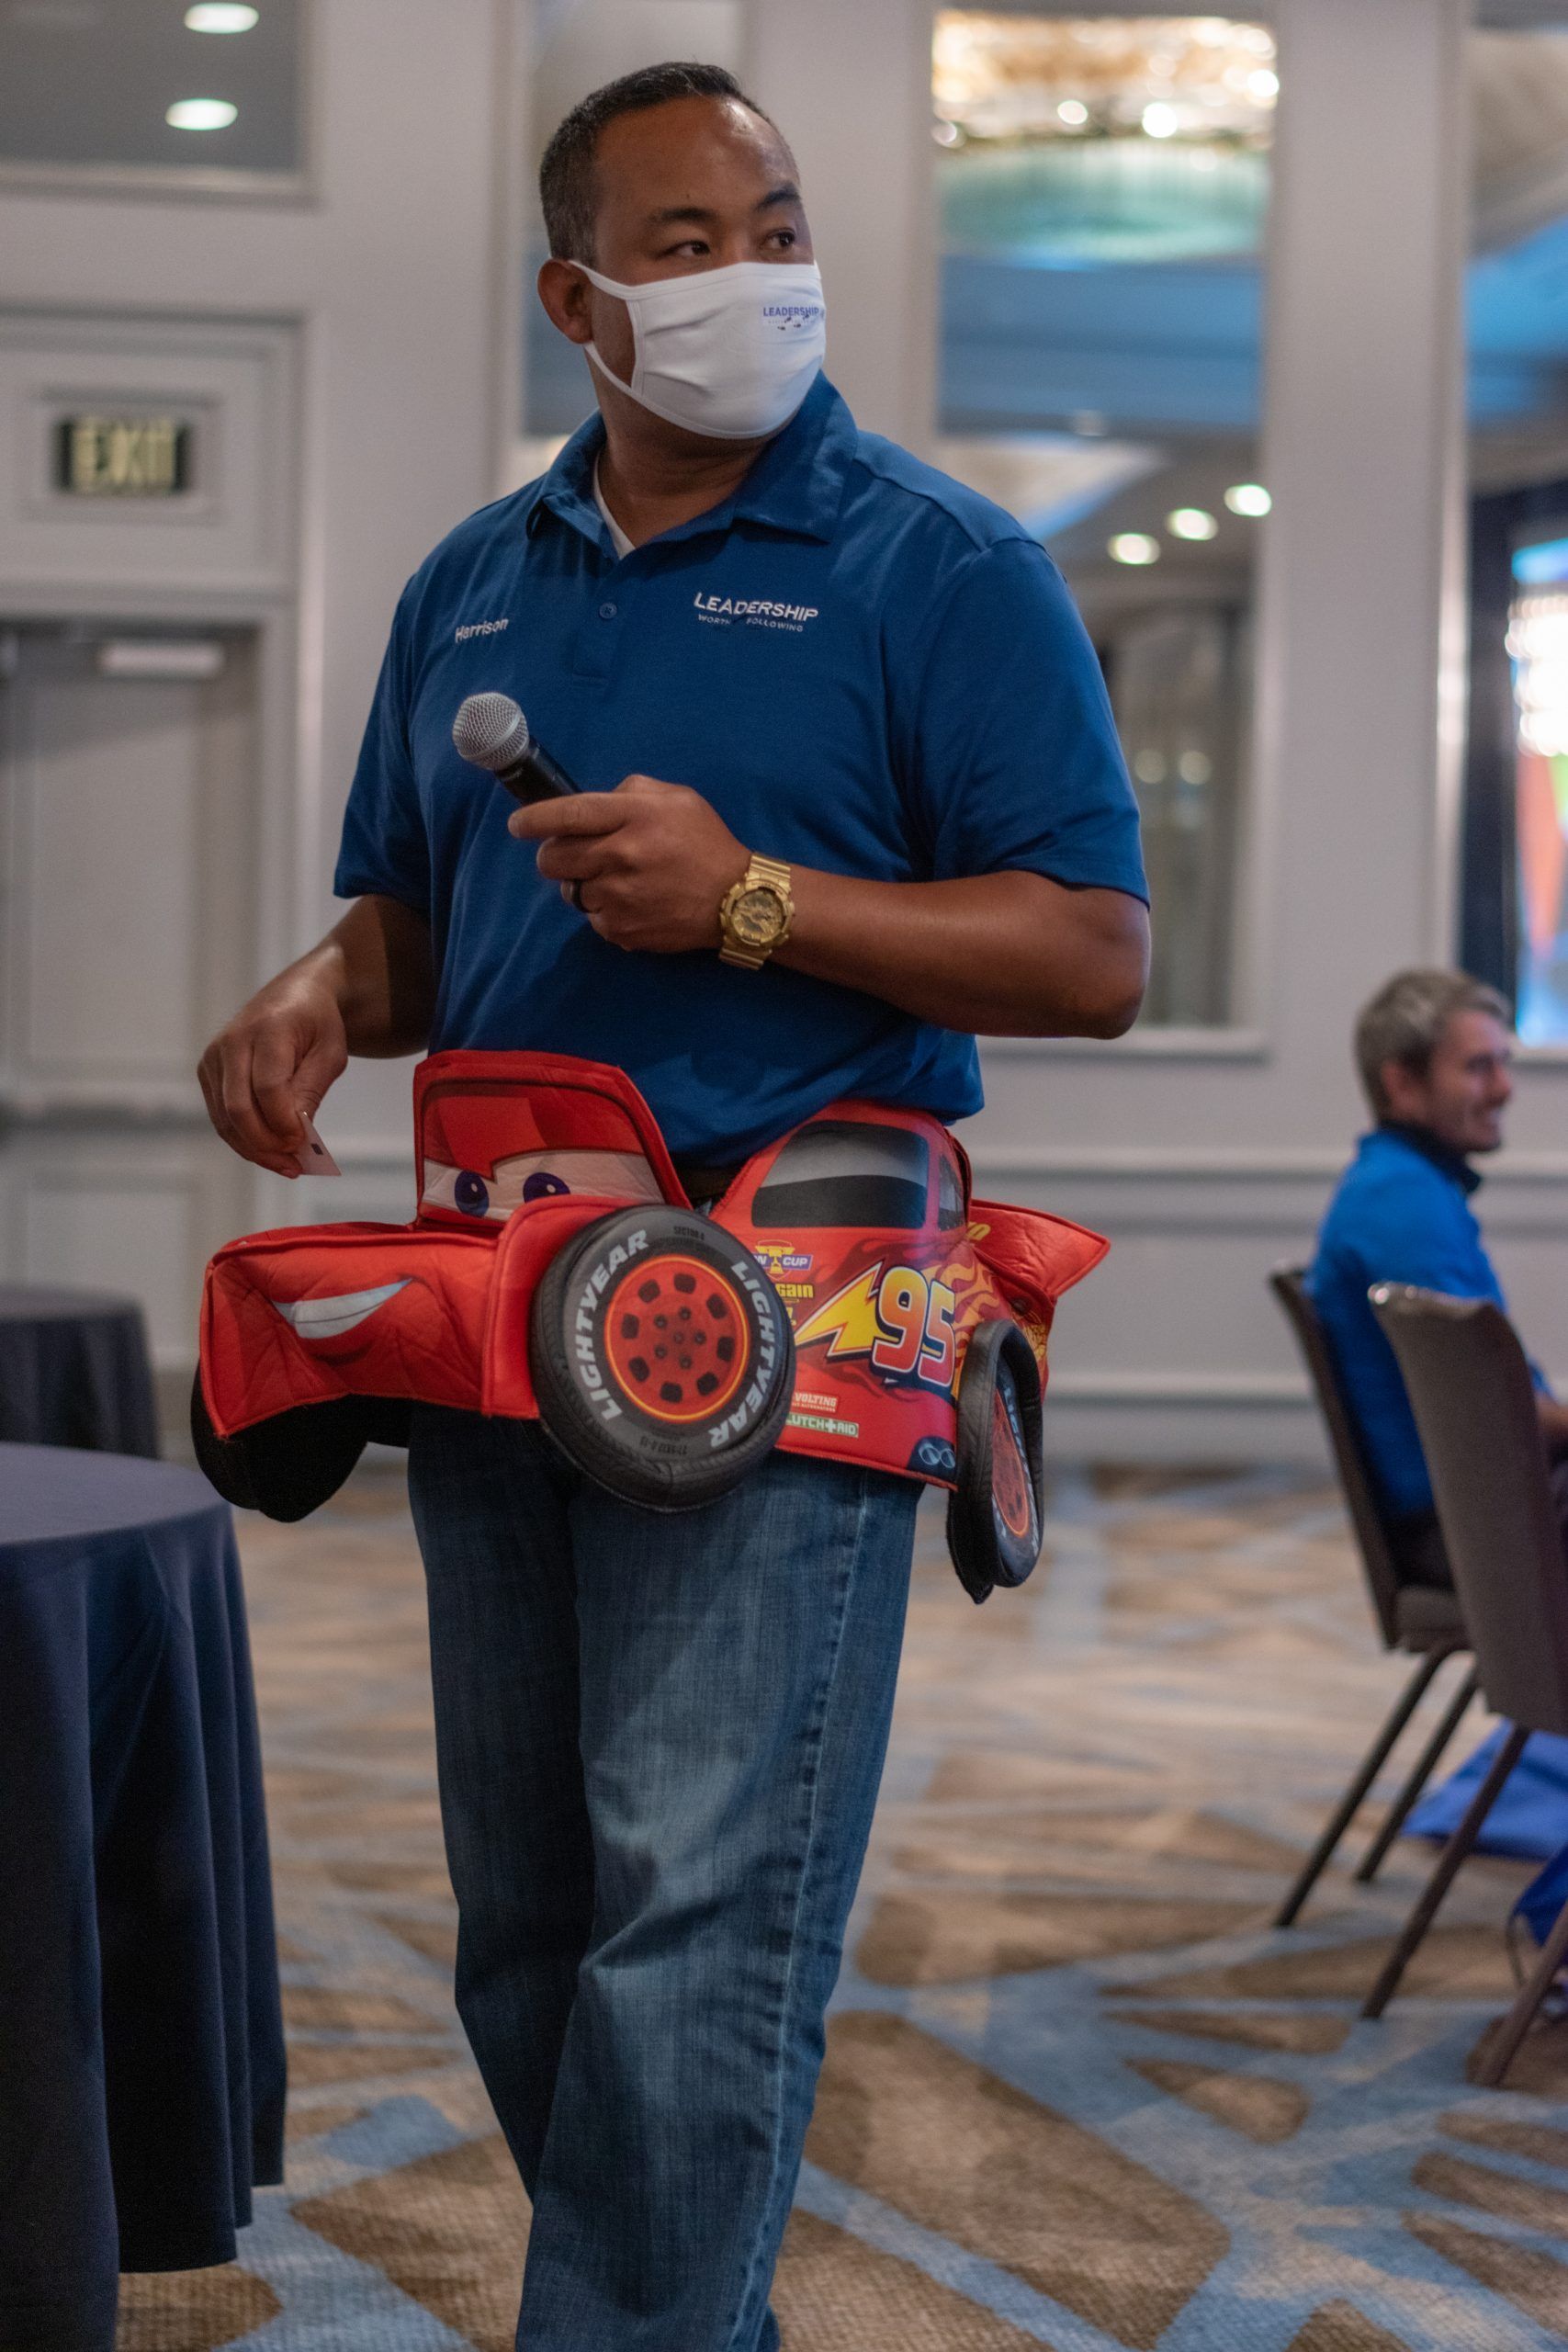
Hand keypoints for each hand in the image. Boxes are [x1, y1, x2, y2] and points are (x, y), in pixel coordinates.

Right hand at [198, 974, 347, 1175]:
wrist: (295, 995)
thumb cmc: (318, 1025)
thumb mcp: (330, 1053)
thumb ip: (311, 1090)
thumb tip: (294, 1136)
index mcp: (268, 1029)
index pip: (268, 1087)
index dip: (284, 1123)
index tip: (305, 1144)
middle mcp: (232, 1041)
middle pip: (239, 1107)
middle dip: (266, 1144)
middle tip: (295, 1166)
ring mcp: (214, 1057)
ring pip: (225, 1119)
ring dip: (255, 1150)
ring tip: (287, 1167)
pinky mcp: (207, 1072)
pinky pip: (221, 1117)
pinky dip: (244, 1141)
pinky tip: (270, 1153)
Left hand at [509, 774, 746, 953]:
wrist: (736, 899)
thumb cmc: (705, 842)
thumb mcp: (676, 798)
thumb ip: (631, 792)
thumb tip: (592, 805)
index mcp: (633, 815)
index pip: (568, 814)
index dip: (534, 820)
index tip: (517, 826)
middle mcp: (621, 854)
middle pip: (553, 859)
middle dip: (553, 857)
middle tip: (571, 857)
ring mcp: (619, 895)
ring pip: (571, 891)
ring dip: (585, 885)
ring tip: (618, 882)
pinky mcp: (622, 929)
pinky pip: (592, 919)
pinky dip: (605, 912)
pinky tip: (633, 904)